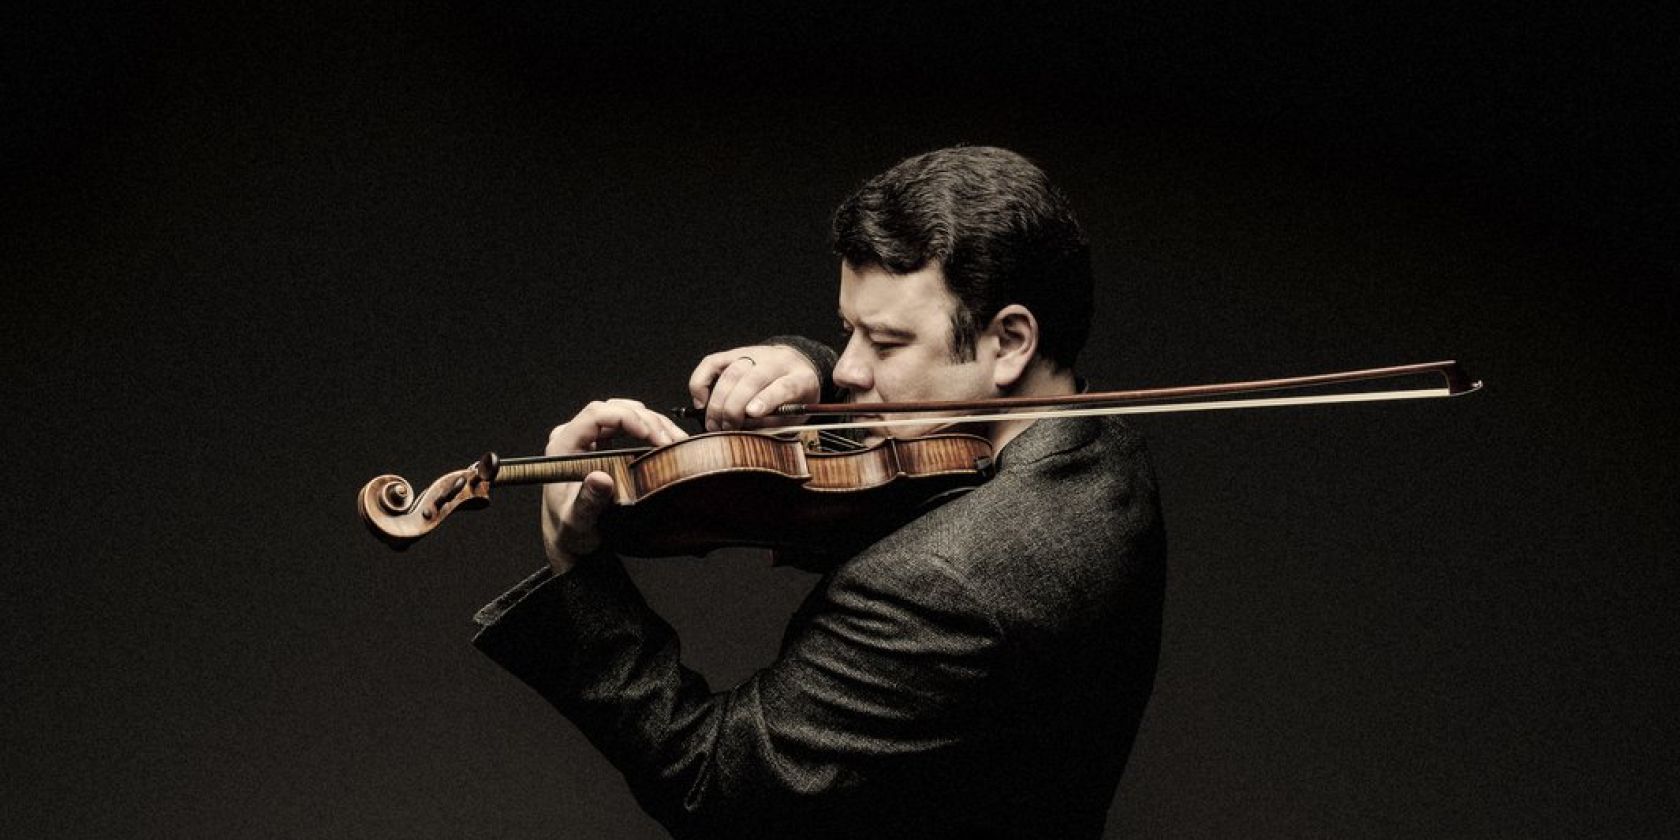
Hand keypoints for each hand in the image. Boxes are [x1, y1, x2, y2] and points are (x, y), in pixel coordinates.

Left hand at [542, 399, 687, 573]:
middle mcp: (574, 437)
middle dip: (646, 420)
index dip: (626, 417)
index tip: (651, 434)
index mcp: (562, 446)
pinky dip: (649, 430)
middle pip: (613, 409)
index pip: (595, 415)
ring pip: (623, 413)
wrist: (570, 540)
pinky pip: (627, 426)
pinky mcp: (602, 445)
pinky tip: (665, 441)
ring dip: (652, 423)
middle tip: (669, 441)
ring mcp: (589, 439)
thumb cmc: (570, 530)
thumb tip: (601, 479)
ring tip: (675, 440)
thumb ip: (588, 501)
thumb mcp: (577, 520)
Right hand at [687, 344, 822, 431]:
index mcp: (802, 378)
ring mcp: (755, 354)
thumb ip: (775, 424)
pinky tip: (701, 402)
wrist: (795, 366)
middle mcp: (778, 362)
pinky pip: (710, 363)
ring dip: (718, 401)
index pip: (784, 386)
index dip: (767, 399)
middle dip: (734, 406)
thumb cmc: (795, 399)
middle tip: (727, 429)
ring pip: (731, 371)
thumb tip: (746, 431)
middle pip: (752, 378)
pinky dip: (700, 382)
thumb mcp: (796, 417)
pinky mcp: (734, 353)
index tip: (752, 414)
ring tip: (714, 424)